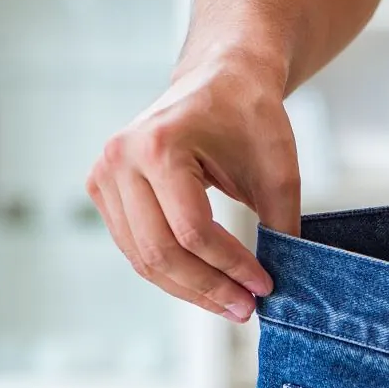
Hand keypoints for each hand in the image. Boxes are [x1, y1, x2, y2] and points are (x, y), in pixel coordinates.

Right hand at [86, 51, 299, 323]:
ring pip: (143, 258)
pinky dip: (172, 272)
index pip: (193, 231)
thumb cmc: (250, 115)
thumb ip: (281, 225)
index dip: (231, 267)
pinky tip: (208, 283)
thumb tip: (285, 285)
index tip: (266, 287)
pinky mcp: (103, 189)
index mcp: (159, 146)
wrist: (221, 78)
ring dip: (189, 289)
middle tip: (247, 309)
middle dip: (208, 288)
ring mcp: (104, 175)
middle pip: (160, 251)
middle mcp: (120, 159)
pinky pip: (136, 247)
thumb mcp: (279, 168)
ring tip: (232, 304)